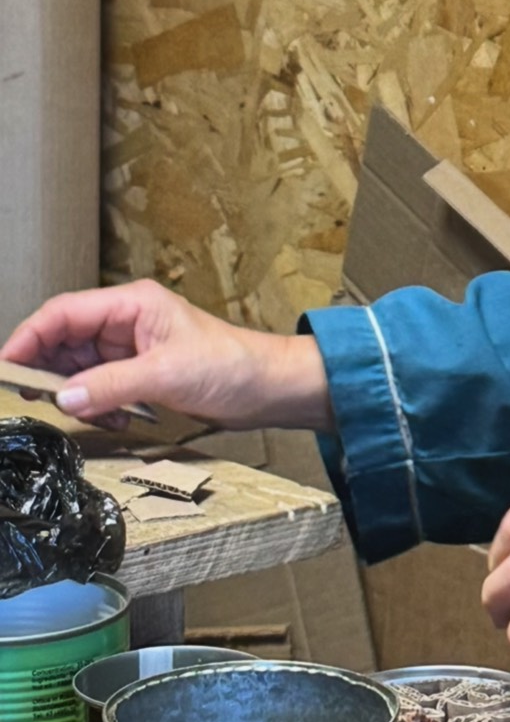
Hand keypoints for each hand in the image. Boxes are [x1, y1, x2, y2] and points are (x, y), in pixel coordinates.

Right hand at [1, 281, 333, 431]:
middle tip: (31, 398)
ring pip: (80, 367)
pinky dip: (97, 404)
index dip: (29, 337)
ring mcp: (133, 348)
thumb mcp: (166, 374)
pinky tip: (111, 418)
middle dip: (48, 370)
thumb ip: (110, 385)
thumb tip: (63, 398)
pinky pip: (100, 386)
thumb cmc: (233, 366)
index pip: (63, 313)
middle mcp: (127, 321)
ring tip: (84, 413)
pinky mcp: (141, 373)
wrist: (271, 388)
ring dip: (75, 393)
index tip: (7, 365)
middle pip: (65, 339)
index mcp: (131, 303)